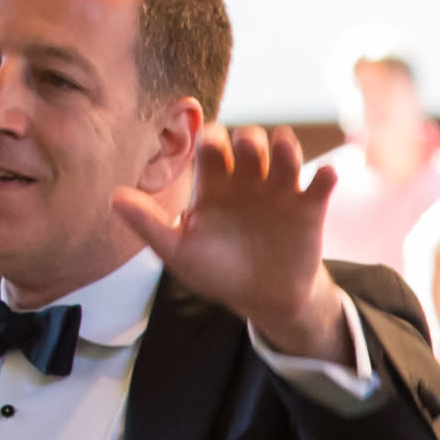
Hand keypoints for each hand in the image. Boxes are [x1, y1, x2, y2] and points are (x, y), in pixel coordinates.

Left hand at [117, 125, 350, 364]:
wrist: (263, 300)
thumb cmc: (218, 271)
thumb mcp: (180, 253)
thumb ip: (149, 225)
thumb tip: (113, 197)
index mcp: (215, 184)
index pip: (211, 147)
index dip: (211, 140)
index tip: (210, 145)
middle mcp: (248, 180)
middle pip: (249, 143)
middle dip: (248, 140)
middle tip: (247, 148)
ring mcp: (280, 191)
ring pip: (286, 154)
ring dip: (286, 146)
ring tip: (284, 149)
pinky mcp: (309, 208)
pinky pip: (320, 184)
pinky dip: (325, 176)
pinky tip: (324, 176)